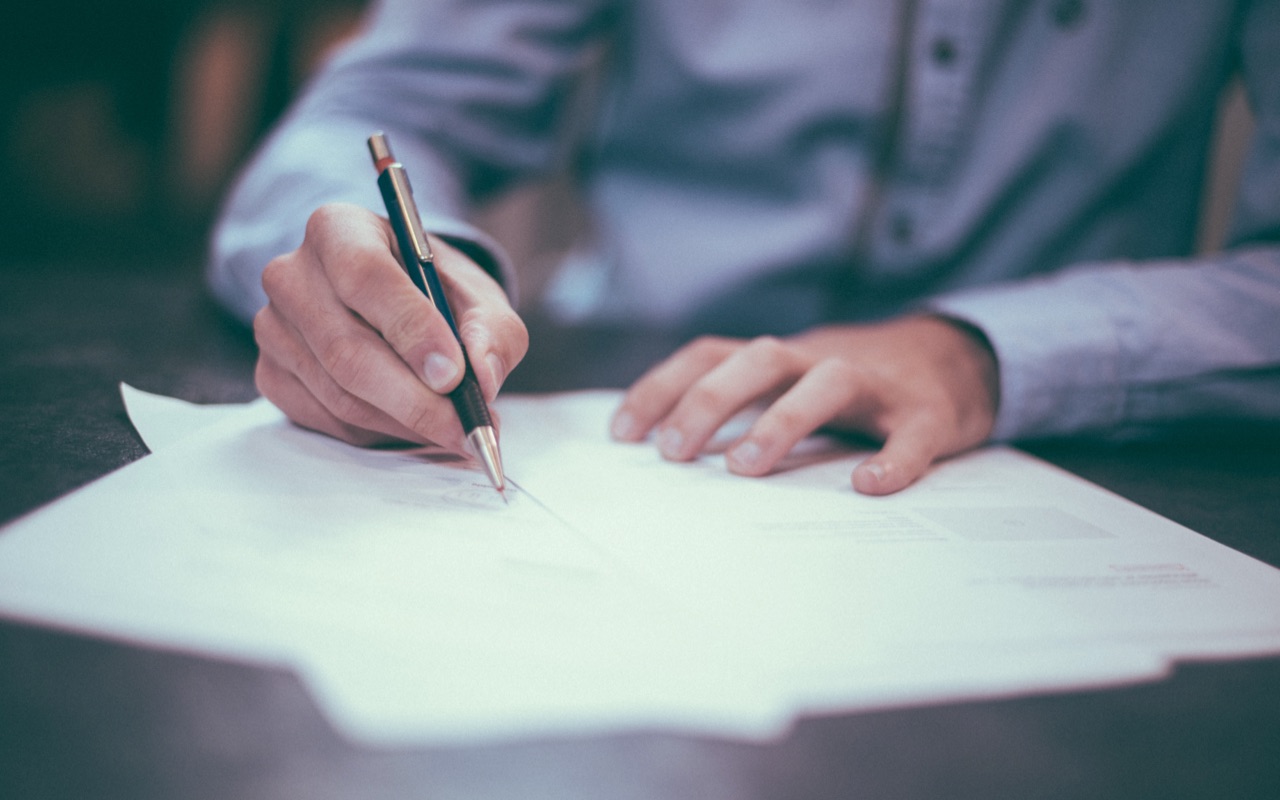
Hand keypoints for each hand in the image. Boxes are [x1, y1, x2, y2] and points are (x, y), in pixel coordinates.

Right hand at [253, 202, 527, 450]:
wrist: (396, 304)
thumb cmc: (436, 293)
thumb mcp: (478, 297)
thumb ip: (492, 331)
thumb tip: (482, 377)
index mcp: (339, 229)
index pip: (365, 276)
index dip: (411, 329)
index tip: (453, 375)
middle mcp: (292, 274)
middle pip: (347, 349)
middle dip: (415, 399)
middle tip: (465, 427)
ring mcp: (274, 328)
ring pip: (340, 394)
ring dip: (404, 422)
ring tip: (454, 429)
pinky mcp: (271, 374)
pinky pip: (327, 419)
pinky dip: (379, 433)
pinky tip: (413, 425)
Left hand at [610, 316, 998, 494]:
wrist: (957, 359)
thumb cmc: (853, 386)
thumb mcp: (790, 383)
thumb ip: (741, 406)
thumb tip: (666, 452)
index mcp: (781, 359)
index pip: (710, 355)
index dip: (663, 387)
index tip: (622, 434)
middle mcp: (821, 360)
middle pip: (759, 359)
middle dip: (710, 401)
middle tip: (673, 453)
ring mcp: (876, 385)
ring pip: (827, 383)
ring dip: (782, 420)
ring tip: (745, 468)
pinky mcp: (928, 414)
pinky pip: (911, 434)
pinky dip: (892, 459)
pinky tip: (868, 486)